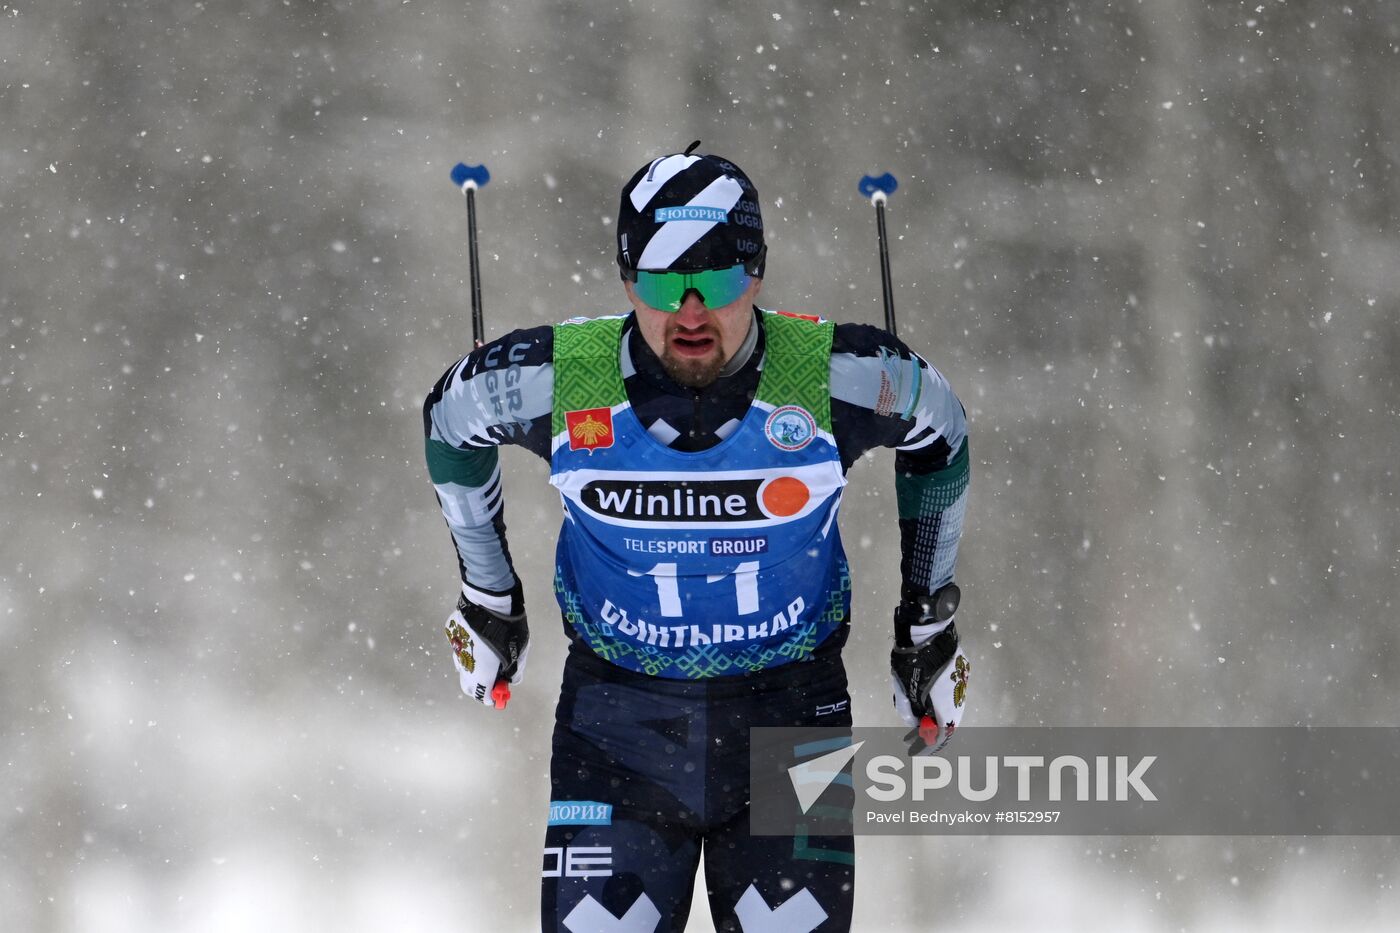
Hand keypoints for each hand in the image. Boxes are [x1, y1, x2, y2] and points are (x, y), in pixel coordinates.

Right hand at [445, 585, 528, 708]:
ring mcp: (454, 647)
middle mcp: (462, 664)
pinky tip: (478, 637)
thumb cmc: (508, 628)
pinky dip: (468, 648)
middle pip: (468, 685)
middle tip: (492, 680)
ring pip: (461, 665)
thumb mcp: (519, 651)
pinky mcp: (451, 633)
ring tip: (487, 657)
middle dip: (479, 687)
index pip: (481, 695)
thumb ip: (515, 669)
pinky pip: (459, 646)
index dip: (491, 698)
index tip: (498, 695)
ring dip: (473, 667)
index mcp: (480, 673)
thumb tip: (512, 680)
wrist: (489, 599)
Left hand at [890, 593, 969, 753]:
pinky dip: (939, 702)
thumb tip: (913, 723)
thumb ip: (909, 709)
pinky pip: (951, 694)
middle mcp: (959, 696)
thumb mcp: (903, 687)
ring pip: (951, 708)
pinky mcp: (961, 670)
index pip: (941, 734)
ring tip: (917, 722)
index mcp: (946, 704)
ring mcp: (962, 682)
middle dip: (931, 734)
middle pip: (948, 723)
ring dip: (936, 717)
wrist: (928, 627)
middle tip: (914, 740)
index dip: (928, 747)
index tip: (916, 753)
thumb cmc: (912, 659)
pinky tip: (926, 701)